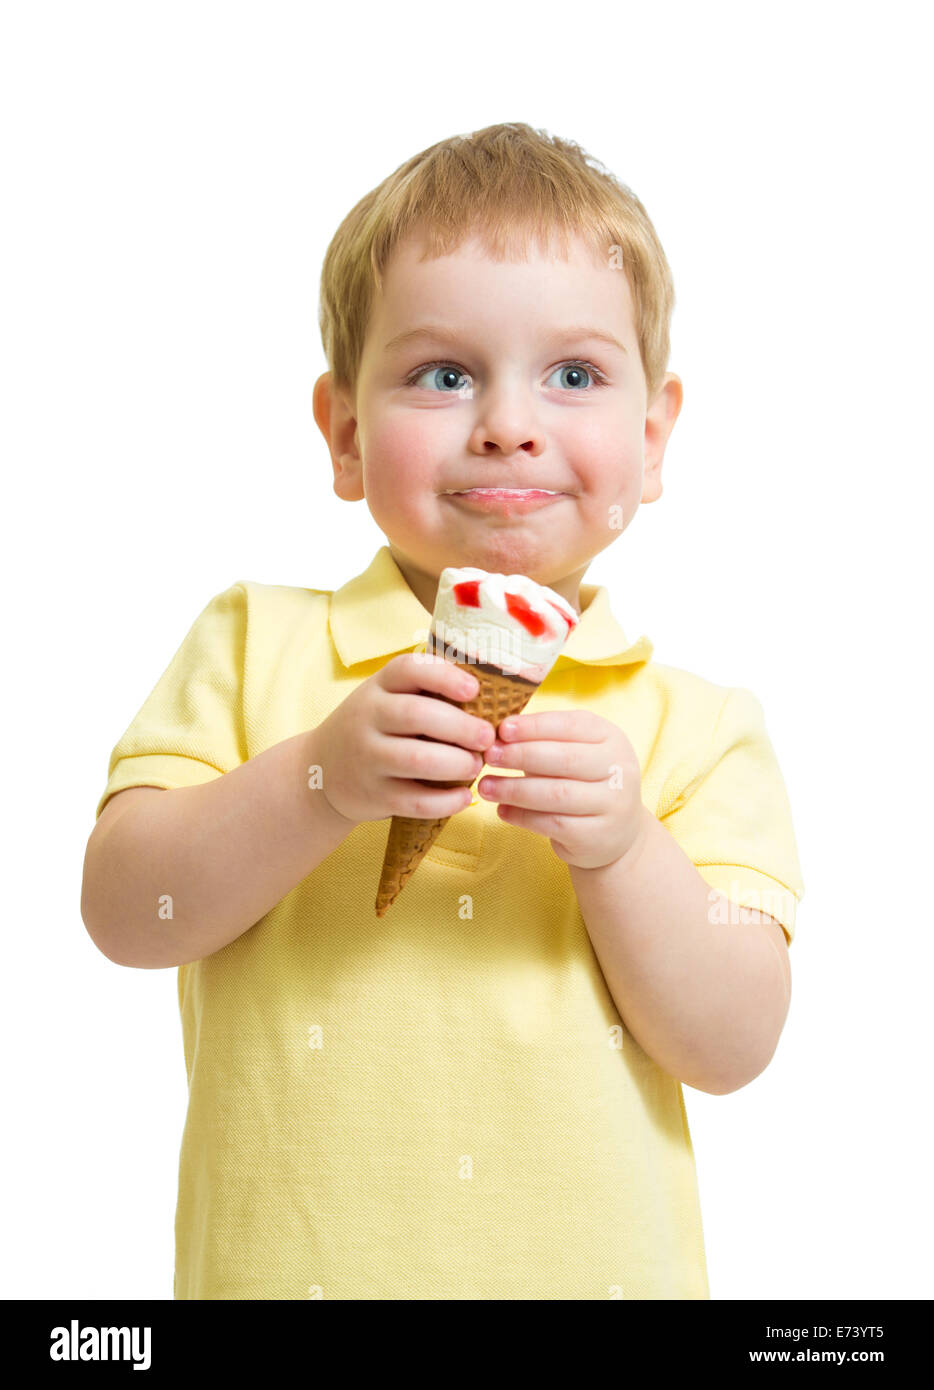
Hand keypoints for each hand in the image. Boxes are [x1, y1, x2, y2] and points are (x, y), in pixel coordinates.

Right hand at [313, 653, 495, 825]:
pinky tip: (463, 796)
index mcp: (376, 687)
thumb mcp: (385, 699)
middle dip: (462, 727)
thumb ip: (424, 692)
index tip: (474, 690)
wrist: (320, 772)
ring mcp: (367, 758)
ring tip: (476, 765)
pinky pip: (416, 801)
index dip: (445, 676)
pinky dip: (446, 801)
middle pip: (418, 715)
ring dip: (457, 763)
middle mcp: (367, 718)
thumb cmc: (372, 729)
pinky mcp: (374, 796)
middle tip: (488, 737)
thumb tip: (492, 694)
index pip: (408, 669)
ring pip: (418, 759)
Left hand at [477, 709, 648, 869]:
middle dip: (521, 755)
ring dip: (515, 789)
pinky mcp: (598, 835)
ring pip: (557, 794)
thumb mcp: (574, 753)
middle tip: (489, 756)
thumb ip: (544, 741)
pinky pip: (553, 824)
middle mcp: (619, 769)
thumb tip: (499, 735)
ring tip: (486, 787)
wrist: (617, 833)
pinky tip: (502, 811)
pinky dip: (523, 817)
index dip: (535, 727)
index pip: (571, 726)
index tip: (502, 729)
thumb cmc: (584, 783)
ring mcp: (613, 804)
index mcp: (612, 738)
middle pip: (564, 759)